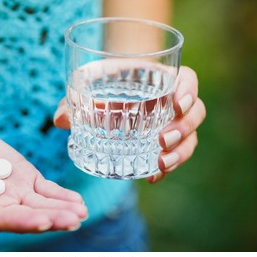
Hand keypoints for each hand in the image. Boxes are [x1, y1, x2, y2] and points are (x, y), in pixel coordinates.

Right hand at [0, 120, 86, 236]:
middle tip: (74, 219)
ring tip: (81, 211)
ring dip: (61, 208)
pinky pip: (44, 188)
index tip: (44, 221)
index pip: (0, 221)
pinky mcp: (22, 176)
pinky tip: (76, 200)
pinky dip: (60, 194)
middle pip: (27, 215)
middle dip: (51, 218)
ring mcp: (11, 191)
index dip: (22, 221)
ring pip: (40, 204)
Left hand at [53, 65, 205, 183]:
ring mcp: (171, 123)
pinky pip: (175, 155)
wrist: (110, 90)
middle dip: (184, 128)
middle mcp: (172, 101)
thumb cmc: (102, 83)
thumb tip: (61, 120)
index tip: (178, 104)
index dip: (189, 91)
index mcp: (161, 79)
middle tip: (162, 140)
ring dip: (181, 152)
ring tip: (160, 164)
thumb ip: (73, 100)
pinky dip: (167, 168)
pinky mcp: (165, 142)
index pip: (188, 79)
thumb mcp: (88, 86)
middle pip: (196, 112)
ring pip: (190, 137)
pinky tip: (153, 178)